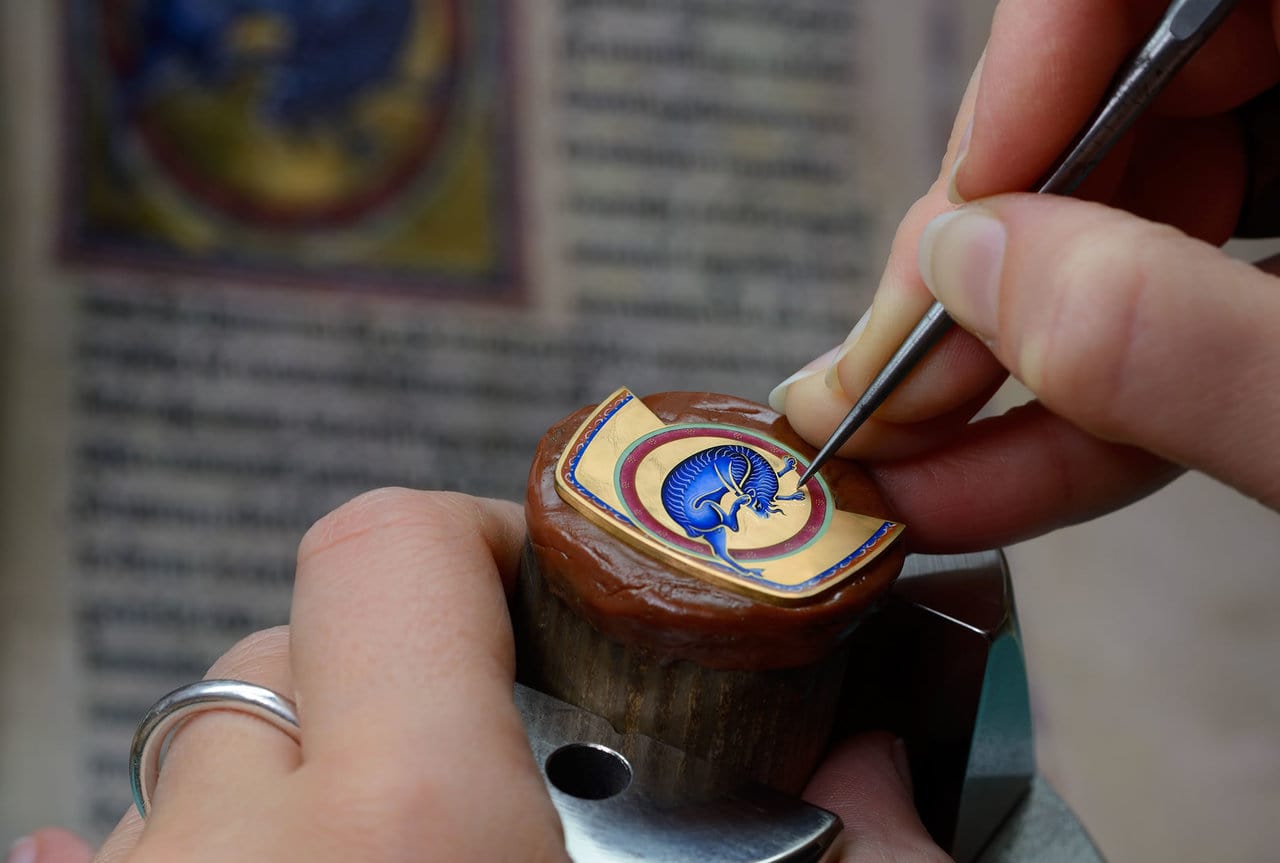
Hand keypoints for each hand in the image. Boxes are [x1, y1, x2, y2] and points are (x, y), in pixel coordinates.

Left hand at [18, 490, 948, 862]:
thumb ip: (838, 857)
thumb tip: (896, 762)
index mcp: (404, 836)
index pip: (390, 547)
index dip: (469, 546)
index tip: (533, 594)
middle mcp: (228, 853)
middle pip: (280, 658)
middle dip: (387, 687)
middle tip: (481, 769)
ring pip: (202, 763)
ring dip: (298, 785)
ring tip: (397, 853)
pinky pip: (115, 847)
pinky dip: (204, 847)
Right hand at [773, 0, 1279, 551]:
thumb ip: (1179, 337)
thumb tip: (964, 273)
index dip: (1036, 64)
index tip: (961, 207)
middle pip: (1114, 112)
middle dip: (983, 265)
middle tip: (883, 386)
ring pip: (1119, 230)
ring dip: (997, 367)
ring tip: (898, 462)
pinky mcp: (1269, 305)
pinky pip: (1158, 325)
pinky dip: (1070, 416)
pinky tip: (970, 485)